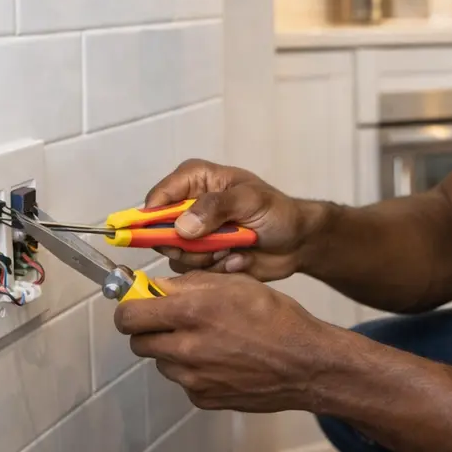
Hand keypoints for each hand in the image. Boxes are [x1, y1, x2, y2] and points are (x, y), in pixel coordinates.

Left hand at [114, 271, 335, 412]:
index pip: (129, 315)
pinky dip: (193, 370)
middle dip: (149, 329)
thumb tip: (158, 287)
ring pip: (161, 362)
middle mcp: (186, 349)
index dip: (129, 307)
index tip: (138, 303)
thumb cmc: (276, 318)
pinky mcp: (203, 398)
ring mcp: (193, 379)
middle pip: (138, 342)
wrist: (306, 365)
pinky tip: (221, 360)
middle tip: (172, 321)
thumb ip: (190, 284)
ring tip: (207, 340)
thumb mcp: (236, 283)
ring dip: (172, 350)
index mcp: (191, 313)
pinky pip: (184, 381)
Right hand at [143, 158, 319, 280]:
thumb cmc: (277, 211)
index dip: (154, 219)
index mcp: (194, 180)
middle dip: (190, 243)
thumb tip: (181, 227)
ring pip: (176, 255)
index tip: (174, 235)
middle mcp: (187, 206)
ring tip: (234, 247)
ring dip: (207, 257)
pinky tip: (238, 259)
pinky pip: (193, 272)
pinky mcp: (201, 258)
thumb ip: (216, 207)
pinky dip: (218, 268)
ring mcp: (193, 234)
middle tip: (219, 242)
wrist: (297, 243)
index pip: (157, 198)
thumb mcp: (250, 200)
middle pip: (159, 232)